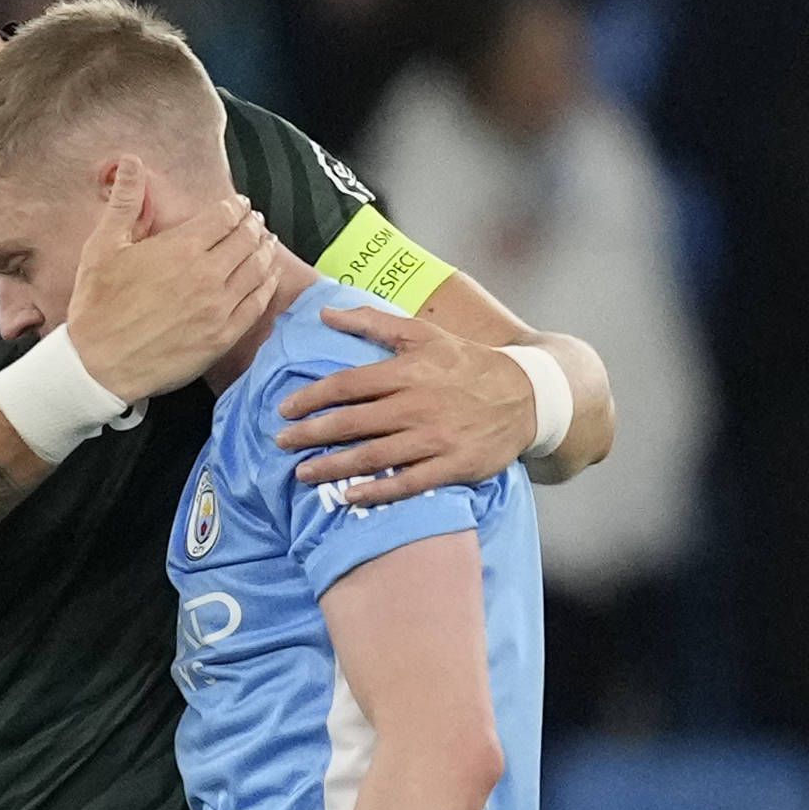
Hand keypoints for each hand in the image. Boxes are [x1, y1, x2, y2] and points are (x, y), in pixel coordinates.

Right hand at [63, 159, 279, 401]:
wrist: (97, 365)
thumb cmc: (97, 305)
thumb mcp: (103, 246)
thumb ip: (126, 201)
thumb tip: (132, 161)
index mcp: (181, 247)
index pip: (224, 216)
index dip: (235, 207)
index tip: (239, 205)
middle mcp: (207, 274)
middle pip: (246, 240)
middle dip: (253, 226)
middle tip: (255, 222)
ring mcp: (218, 307)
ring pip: (257, 270)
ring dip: (265, 251)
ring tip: (267, 243)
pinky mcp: (223, 337)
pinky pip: (257, 304)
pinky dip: (267, 286)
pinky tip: (268, 278)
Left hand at [275, 306, 534, 502]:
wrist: (527, 395)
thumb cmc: (467, 363)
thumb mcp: (424, 334)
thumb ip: (373, 322)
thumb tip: (326, 312)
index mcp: (407, 371)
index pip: (347, 384)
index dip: (311, 398)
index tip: (284, 410)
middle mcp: (416, 405)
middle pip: (352, 422)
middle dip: (311, 434)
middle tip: (281, 443)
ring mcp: (435, 438)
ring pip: (373, 455)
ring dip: (333, 466)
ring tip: (302, 474)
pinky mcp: (453, 467)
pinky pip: (407, 483)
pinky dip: (376, 491)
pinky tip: (349, 497)